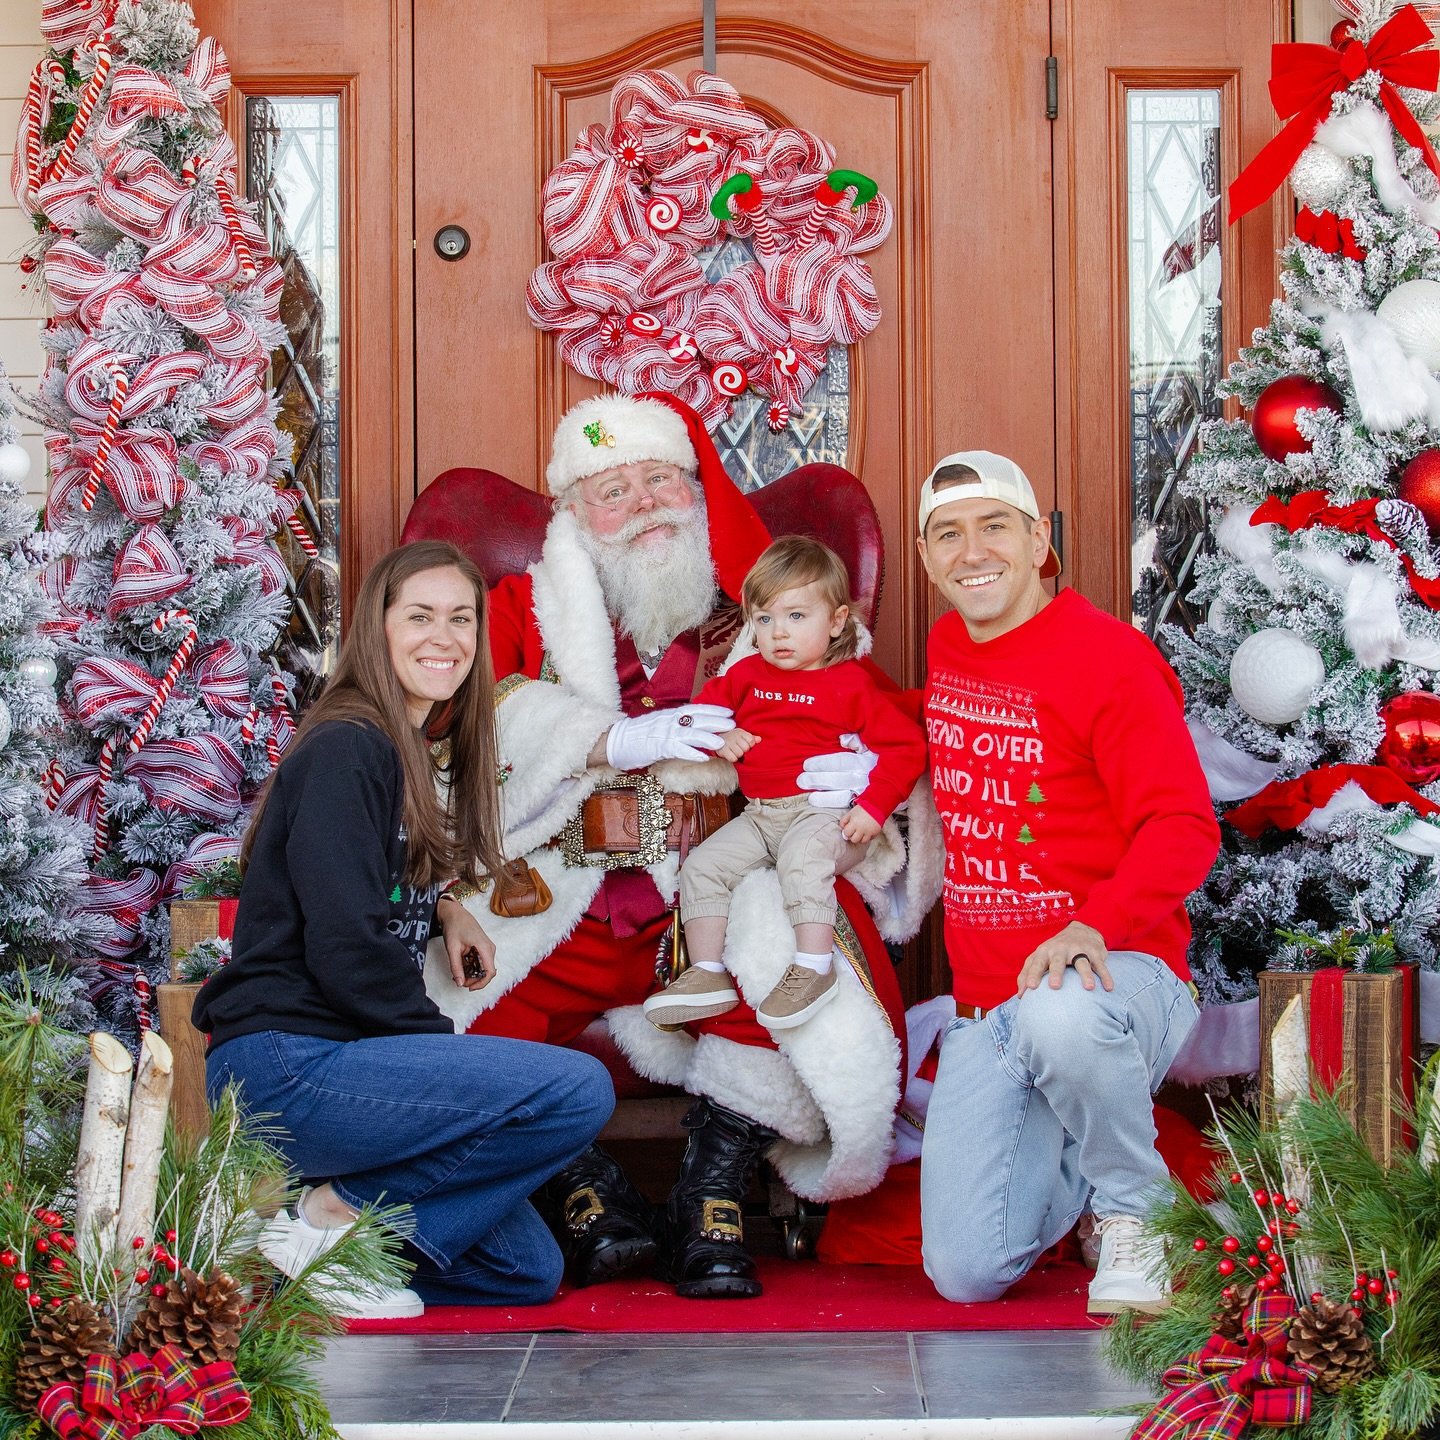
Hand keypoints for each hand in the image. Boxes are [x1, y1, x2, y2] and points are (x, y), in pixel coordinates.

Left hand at [438, 894, 496, 989]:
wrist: (454, 913)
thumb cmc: (454, 927)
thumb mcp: (452, 949)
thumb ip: (456, 967)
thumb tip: (460, 984)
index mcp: (485, 948)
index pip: (490, 972)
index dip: (481, 984)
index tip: (468, 987)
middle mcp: (490, 948)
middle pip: (487, 972)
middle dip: (474, 980)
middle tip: (459, 981)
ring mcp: (488, 948)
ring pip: (484, 968)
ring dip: (473, 974)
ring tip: (458, 973)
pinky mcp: (484, 948)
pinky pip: (481, 962)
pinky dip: (473, 967)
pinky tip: (462, 966)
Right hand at [605, 704, 734, 768]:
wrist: (617, 740)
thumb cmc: (639, 734)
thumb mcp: (660, 724)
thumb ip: (676, 724)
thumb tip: (693, 726)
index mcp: (670, 714)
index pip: (695, 709)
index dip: (713, 710)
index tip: (728, 711)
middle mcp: (669, 721)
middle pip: (697, 719)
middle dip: (716, 721)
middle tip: (733, 723)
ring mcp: (664, 733)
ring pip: (690, 734)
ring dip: (708, 737)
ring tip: (722, 742)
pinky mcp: (658, 747)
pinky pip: (678, 750)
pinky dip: (692, 753)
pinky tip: (703, 757)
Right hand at [716, 726, 759, 762]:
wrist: (716, 739)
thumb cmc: (733, 739)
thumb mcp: (742, 736)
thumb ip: (752, 738)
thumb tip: (759, 739)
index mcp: (740, 732)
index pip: (751, 740)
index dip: (750, 745)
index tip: (746, 745)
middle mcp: (734, 736)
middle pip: (746, 748)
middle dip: (744, 751)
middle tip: (739, 749)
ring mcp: (727, 743)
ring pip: (739, 754)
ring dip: (738, 755)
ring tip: (734, 752)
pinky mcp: (722, 750)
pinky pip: (733, 758)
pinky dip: (733, 758)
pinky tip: (731, 755)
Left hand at [796, 733, 878, 808]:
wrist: (899, 778)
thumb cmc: (881, 758)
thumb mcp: (871, 746)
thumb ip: (857, 740)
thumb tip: (843, 740)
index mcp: (864, 761)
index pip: (840, 762)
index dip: (822, 764)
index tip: (806, 765)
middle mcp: (865, 777)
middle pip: (838, 779)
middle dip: (818, 780)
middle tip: (801, 781)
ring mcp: (866, 792)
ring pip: (844, 796)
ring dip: (826, 798)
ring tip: (810, 798)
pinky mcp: (868, 804)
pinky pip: (852, 807)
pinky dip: (838, 808)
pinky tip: (827, 809)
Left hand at [840, 804, 881, 843]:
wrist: (876, 806)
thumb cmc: (862, 809)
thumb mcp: (850, 813)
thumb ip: (844, 821)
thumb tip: (842, 828)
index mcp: (854, 823)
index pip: (847, 833)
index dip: (847, 831)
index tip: (848, 829)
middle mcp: (862, 829)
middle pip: (854, 840)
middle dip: (853, 836)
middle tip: (854, 832)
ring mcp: (869, 832)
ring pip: (862, 841)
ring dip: (860, 838)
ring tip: (860, 832)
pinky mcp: (875, 833)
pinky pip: (870, 839)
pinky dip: (868, 837)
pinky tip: (867, 831)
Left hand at [1015, 921, 1111, 995]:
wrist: (1081, 929)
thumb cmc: (1055, 950)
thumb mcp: (1039, 957)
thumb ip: (1026, 974)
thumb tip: (1019, 996)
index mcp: (1045, 952)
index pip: (1036, 963)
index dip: (1032, 975)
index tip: (1030, 988)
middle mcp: (1061, 950)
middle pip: (1058, 962)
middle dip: (1056, 973)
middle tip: (1054, 986)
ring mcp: (1079, 950)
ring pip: (1082, 962)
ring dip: (1086, 975)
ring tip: (1089, 988)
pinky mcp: (1095, 953)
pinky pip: (1101, 966)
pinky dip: (1106, 976)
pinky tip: (1109, 988)